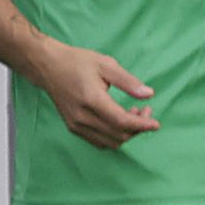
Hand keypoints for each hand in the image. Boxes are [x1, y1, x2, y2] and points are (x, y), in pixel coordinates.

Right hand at [36, 42, 160, 149]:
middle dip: (137, 128)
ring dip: (126, 133)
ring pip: (109, 142)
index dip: (142, 125)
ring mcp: (76, 125)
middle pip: (118, 135)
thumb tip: (149, 94)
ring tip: (133, 114)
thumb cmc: (77, 62)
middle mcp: (82, 117)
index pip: (121, 121)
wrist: (48, 66)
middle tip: (145, 110)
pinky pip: (99, 141)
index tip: (156, 123)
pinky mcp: (73, 128)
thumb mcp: (106, 64)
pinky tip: (119, 120)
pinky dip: (113, 136)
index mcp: (91, 99)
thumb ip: (128, 81)